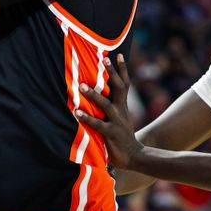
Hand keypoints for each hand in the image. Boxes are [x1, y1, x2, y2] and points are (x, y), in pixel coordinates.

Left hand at [75, 55, 143, 169]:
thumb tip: (101, 96)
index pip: (124, 84)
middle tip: (104, 59)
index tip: (118, 54)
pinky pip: (98, 124)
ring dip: (93, 95)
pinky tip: (77, 112)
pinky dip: (87, 118)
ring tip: (82, 86)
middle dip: (112, 73)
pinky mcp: (111, 133)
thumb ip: (112, 107)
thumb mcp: (120, 119)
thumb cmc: (122, 137)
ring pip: (106, 104)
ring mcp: (117, 121)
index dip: (122, 69)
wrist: (133, 155)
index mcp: (123, 106)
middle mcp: (121, 110)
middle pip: (119, 88)